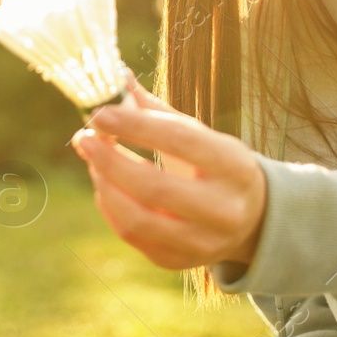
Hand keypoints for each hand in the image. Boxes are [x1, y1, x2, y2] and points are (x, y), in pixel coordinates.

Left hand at [70, 75, 267, 270]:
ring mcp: (203, 242)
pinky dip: (111, 207)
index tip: (99, 113)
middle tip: (84, 138)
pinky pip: (133, 236)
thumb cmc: (216, 165)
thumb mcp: (200, 135)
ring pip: (137, 219)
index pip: (180, 142)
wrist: (252, 218)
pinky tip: (105, 185)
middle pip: (154, 186)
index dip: (136, 126)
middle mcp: (224, 209)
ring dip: (104, 185)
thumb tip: (115, 74)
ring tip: (92, 160)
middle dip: (110, 160)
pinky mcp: (181, 261)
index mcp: (235, 167)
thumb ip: (156, 111)